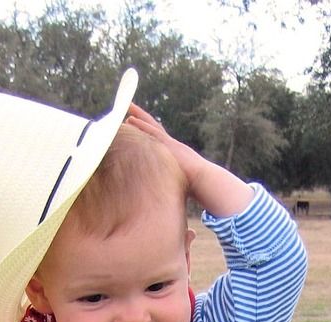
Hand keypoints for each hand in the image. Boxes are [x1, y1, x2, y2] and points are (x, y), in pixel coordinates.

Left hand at [124, 103, 252, 217]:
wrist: (205, 181)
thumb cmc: (194, 188)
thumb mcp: (176, 184)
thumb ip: (169, 187)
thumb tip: (164, 203)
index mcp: (171, 154)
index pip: (157, 140)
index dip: (147, 132)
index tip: (137, 126)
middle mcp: (170, 145)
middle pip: (153, 129)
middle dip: (142, 119)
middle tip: (128, 109)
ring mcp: (169, 144)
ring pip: (151, 127)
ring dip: (138, 117)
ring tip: (126, 108)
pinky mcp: (169, 145)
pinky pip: (151, 131)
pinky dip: (141, 124)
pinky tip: (130, 118)